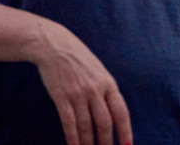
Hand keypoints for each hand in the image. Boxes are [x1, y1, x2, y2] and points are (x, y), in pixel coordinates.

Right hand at [34, 24, 133, 144]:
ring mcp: (77, 93)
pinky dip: (72, 138)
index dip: (125, 131)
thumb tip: (115, 115)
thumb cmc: (77, 58)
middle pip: (104, 123)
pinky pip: (69, 122)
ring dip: (88, 143)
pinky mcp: (61, 96)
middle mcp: (95, 89)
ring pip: (86, 126)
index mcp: (108, 82)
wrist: (53, 44)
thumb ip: (106, 90)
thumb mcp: (98, 70)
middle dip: (106, 143)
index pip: (121, 112)